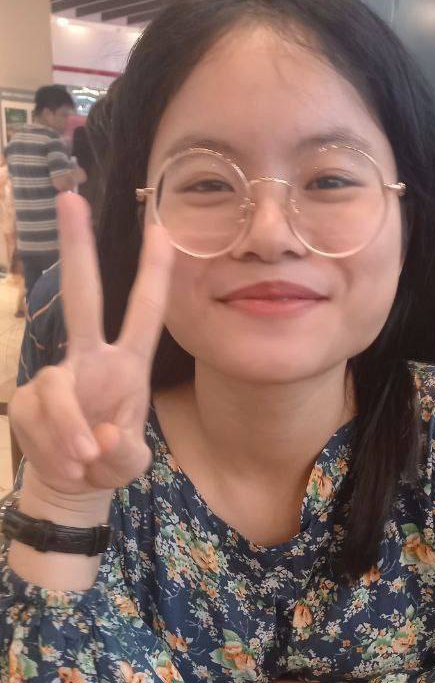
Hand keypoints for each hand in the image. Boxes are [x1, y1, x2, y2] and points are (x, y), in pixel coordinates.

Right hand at [9, 193, 172, 500]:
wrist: (70, 485)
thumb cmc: (108, 460)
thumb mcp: (129, 463)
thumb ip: (123, 452)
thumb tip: (99, 435)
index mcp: (127, 364)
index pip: (144, 311)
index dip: (155, 273)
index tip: (161, 227)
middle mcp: (90, 358)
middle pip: (82, 295)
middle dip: (76, 247)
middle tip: (69, 198)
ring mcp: (56, 375)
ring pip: (57, 389)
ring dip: (69, 431)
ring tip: (83, 462)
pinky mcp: (27, 398)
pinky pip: (38, 417)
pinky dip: (54, 448)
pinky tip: (66, 465)